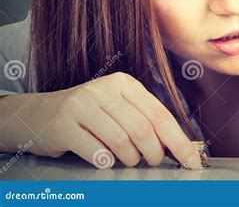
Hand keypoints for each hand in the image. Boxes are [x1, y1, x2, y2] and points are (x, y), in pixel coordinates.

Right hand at [14, 72, 199, 168]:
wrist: (38, 114)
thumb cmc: (87, 114)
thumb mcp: (118, 107)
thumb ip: (144, 120)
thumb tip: (175, 147)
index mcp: (124, 83)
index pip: (160, 114)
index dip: (179, 141)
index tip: (192, 160)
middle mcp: (105, 89)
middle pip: (143, 129)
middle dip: (154, 154)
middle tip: (152, 162)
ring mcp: (83, 105)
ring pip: (122, 142)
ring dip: (130, 160)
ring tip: (128, 160)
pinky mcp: (64, 124)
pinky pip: (96, 151)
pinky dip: (106, 161)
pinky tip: (104, 159)